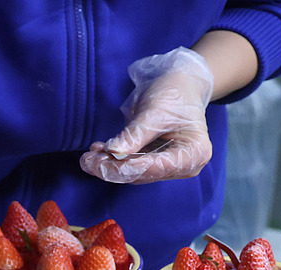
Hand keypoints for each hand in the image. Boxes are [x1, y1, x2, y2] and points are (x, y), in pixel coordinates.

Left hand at [80, 47, 214, 183]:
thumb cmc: (174, 93)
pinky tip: (96, 151)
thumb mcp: (154, 111)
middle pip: (141, 174)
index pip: (156, 168)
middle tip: (87, 160)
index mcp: (194, 154)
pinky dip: (110, 160)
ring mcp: (167, 166)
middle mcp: (183, 166)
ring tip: (88, 157)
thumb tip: (112, 152)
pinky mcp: (151, 162)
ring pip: (131, 173)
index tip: (101, 164)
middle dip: (112, 168)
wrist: (178, 84)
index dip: (127, 168)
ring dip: (107, 165)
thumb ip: (134, 135)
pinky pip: (128, 166)